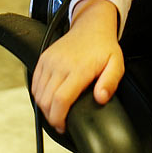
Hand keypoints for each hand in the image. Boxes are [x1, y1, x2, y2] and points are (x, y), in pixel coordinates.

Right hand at [31, 0, 123, 132]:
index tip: (64, 126)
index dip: (59, 118)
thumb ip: (110, 83)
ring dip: (44, 107)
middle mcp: (60, 64)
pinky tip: (49, 99)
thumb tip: (100, 98)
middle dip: (51, 117)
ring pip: (38, 93)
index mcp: (79, 69)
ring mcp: (50, 60)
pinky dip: (38, 95)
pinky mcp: (43, 58)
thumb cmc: (104, 47)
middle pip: (46, 100)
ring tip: (56, 112)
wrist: (91, 26)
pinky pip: (35, 83)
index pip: (61, 100)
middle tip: (61, 122)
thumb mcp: (116, 64)